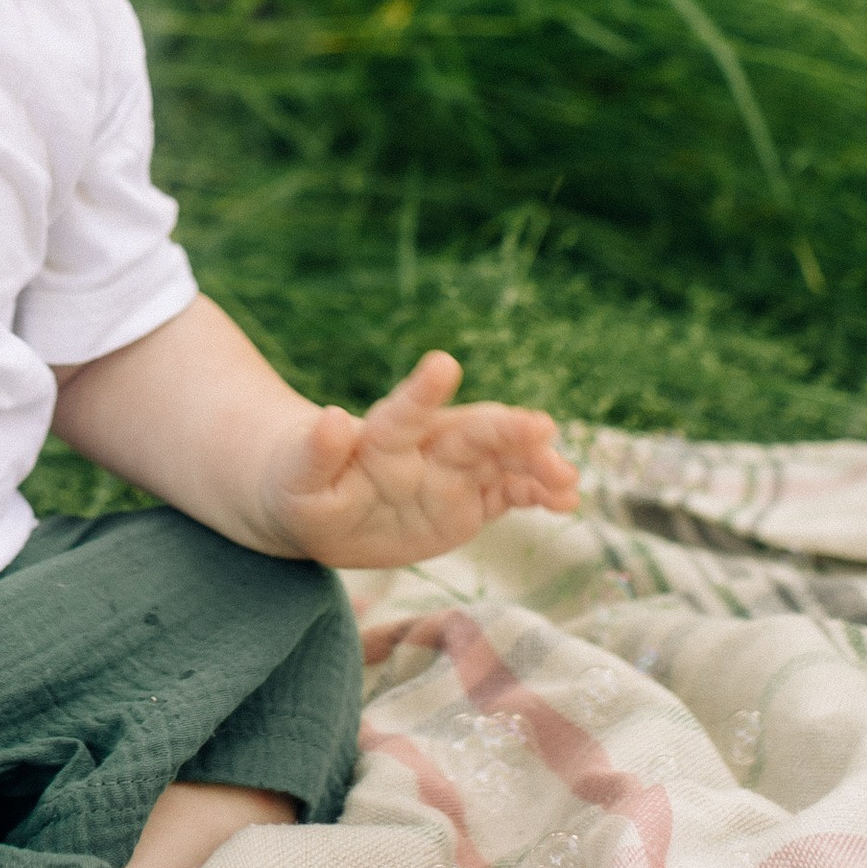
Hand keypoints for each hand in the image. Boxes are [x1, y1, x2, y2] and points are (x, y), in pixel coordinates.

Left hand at [252, 349, 578, 568]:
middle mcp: (427, 447)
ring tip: (567, 479)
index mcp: (384, 435)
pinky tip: (567, 500)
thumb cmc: (304, 480)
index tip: (444, 364)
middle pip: (472, 434)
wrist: (321, 503)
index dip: (423, 390)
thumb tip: (329, 420)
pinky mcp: (470, 502)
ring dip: (534, 465)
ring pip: (502, 460)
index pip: (407, 411)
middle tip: (540, 430)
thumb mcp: (299, 474)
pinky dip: (538, 494)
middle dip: (505, 430)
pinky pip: (511, 493)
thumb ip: (315, 452)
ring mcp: (453, 473)